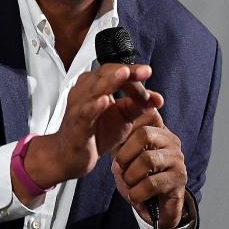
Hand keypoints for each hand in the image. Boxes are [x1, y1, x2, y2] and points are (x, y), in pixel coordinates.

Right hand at [18, 64, 163, 199]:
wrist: (70, 156)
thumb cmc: (95, 132)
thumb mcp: (123, 118)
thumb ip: (139, 106)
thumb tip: (159, 98)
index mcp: (96, 86)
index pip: (116, 71)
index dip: (133, 72)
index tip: (148, 72)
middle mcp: (85, 92)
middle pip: (105, 74)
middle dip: (126, 72)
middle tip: (145, 71)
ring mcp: (79, 108)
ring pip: (94, 90)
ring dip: (110, 81)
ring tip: (124, 73)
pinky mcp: (76, 126)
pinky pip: (84, 113)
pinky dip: (94, 106)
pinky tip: (105, 101)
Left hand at [111, 106, 187, 227]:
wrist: (155, 208)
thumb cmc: (137, 178)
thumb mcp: (125, 157)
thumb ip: (120, 141)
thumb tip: (111, 132)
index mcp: (158, 130)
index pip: (146, 114)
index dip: (128, 126)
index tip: (118, 143)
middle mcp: (171, 141)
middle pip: (144, 134)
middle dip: (124, 155)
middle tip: (119, 168)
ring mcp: (177, 159)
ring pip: (147, 159)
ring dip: (130, 176)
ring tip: (129, 184)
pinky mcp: (179, 179)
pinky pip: (151, 183)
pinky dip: (136, 192)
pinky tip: (136, 196)